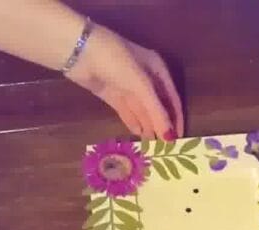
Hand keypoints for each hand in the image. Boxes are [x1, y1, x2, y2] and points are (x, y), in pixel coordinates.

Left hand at [65, 23, 183, 139]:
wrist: (80, 51)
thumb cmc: (117, 63)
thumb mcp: (141, 86)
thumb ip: (156, 112)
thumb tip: (170, 138)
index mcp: (158, 69)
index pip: (172, 98)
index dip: (176, 118)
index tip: (179, 139)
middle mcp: (145, 78)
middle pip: (157, 106)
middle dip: (161, 124)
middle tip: (165, 147)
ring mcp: (127, 86)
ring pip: (142, 110)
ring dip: (148, 126)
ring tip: (152, 146)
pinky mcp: (112, 94)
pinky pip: (127, 111)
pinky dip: (133, 122)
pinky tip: (139, 135)